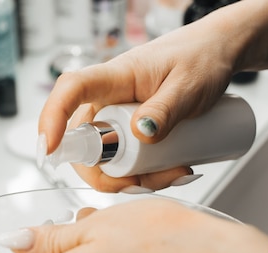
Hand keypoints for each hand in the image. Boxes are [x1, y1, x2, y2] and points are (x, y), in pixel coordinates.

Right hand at [38, 18, 239, 191]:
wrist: (217, 54)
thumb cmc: (202, 57)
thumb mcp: (189, 85)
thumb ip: (166, 109)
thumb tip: (140, 135)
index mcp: (115, 76)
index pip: (71, 90)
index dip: (53, 118)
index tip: (50, 148)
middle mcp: (108, 98)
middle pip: (83, 141)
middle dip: (106, 173)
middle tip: (144, 182)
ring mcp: (118, 117)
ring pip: (105, 158)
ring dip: (133, 177)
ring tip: (176, 172)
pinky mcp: (130, 131)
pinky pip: (124, 160)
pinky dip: (143, 174)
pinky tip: (173, 171)